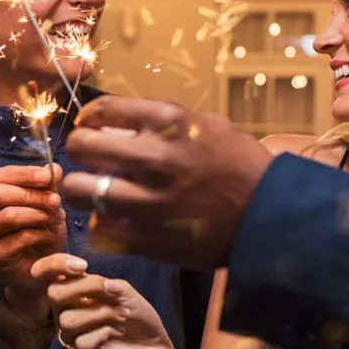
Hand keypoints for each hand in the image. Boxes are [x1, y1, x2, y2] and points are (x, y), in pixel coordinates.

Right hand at [0, 164, 65, 305]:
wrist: (43, 274)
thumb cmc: (42, 237)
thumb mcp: (48, 207)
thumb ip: (48, 187)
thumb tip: (53, 167)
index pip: (0, 176)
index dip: (24, 174)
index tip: (48, 177)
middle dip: (32, 195)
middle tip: (56, 200)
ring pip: (8, 215)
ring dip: (39, 214)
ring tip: (59, 218)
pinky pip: (18, 237)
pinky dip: (40, 234)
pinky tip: (50, 237)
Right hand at [33, 253, 199, 348]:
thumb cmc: (138, 319)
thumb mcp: (125, 293)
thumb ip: (105, 284)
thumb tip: (85, 278)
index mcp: (74, 295)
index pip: (48, 275)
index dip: (54, 264)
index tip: (82, 265)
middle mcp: (67, 316)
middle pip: (53, 293)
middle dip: (85, 287)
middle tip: (111, 292)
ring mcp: (72, 341)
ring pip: (68, 320)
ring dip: (101, 313)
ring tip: (122, 316)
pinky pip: (82, 343)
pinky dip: (103, 333)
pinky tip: (117, 333)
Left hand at [62, 96, 272, 269]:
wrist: (271, 217)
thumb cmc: (239, 166)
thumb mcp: (205, 125)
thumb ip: (158, 120)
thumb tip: (112, 122)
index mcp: (169, 122)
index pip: (101, 109)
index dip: (88, 119)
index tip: (91, 127)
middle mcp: (154, 158)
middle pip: (80, 146)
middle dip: (80, 151)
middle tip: (91, 160)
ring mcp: (149, 201)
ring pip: (78, 190)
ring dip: (83, 189)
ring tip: (97, 192)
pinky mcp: (148, 239)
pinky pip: (97, 230)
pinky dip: (102, 226)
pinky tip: (117, 221)